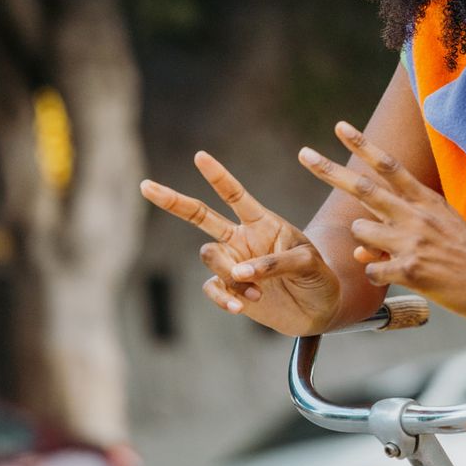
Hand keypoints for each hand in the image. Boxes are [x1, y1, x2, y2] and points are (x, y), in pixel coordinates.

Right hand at [140, 152, 342, 335]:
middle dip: (173, 201)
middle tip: (145, 186)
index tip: (200, 156)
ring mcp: (233, 263)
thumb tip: (239, 274)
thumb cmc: (318, 277)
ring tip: (257, 292)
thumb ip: (274, 263)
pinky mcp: (230, 289)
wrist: (320, 309)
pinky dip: (224, 298)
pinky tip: (241, 306)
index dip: (218, 176)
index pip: (235, 195)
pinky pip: (213, 288)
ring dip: (229, 273)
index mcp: (262, 221)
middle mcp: (242, 238)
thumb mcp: (307, 263)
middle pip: (200, 215)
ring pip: (210, 257)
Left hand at [290, 120, 465, 320]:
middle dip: (330, 170)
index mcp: (424, 200)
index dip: (362, 144)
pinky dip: (376, 274)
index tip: (340, 126)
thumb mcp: (438, 229)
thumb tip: (359, 247)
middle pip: (363, 188)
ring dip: (366, 243)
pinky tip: (400, 277)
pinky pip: (370, 268)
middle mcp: (415, 215)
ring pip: (361, 233)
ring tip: (395, 255)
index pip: (389, 165)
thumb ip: (397, 231)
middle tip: (304, 154)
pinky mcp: (409, 270)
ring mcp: (411, 241)